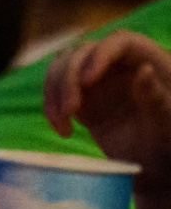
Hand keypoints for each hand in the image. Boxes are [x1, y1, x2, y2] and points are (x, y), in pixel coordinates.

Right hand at [46, 32, 170, 197]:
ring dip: (54, 91)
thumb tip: (144, 70)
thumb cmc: (168, 142)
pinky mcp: (82, 97)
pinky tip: (62, 129)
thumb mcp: (167, 123)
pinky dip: (51, 107)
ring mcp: (98, 79)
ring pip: (63, 66)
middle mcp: (120, 64)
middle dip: (69, 78)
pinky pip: (55, 90)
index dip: (100, 55)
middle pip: (83, 52)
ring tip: (62, 121)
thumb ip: (156, 97)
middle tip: (71, 110)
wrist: (154, 166)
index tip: (87, 81)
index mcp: (149, 60)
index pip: (120, 42)